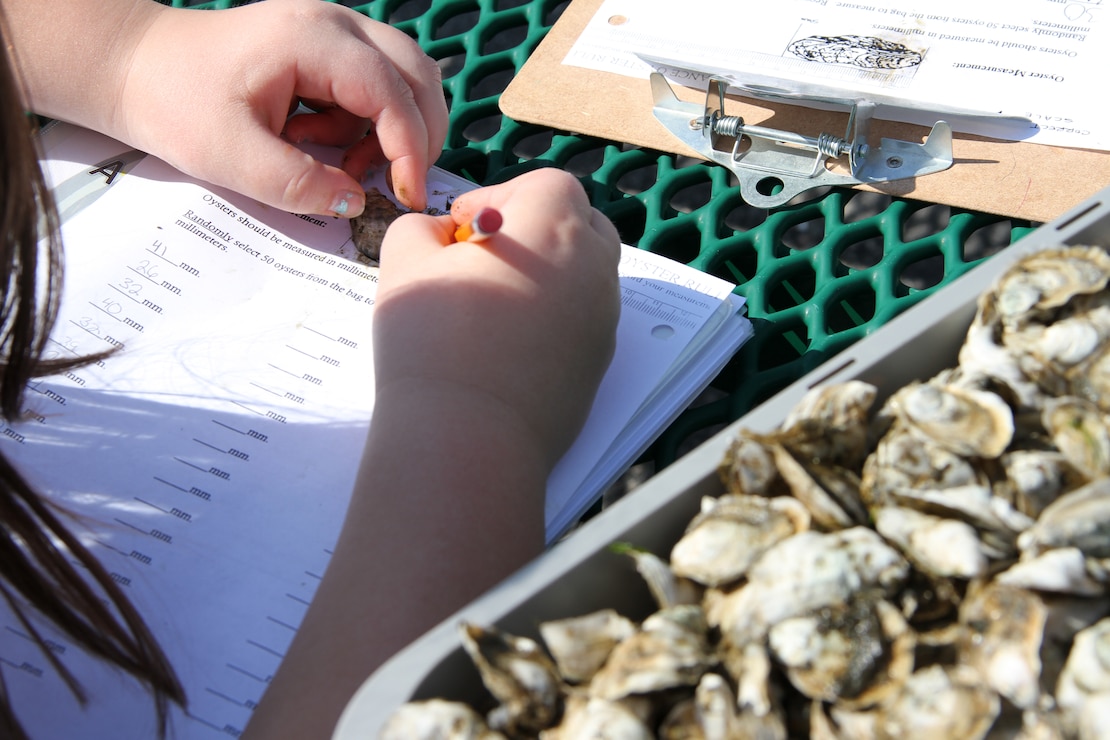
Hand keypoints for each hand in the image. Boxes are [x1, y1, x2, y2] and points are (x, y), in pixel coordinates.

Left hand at [117, 0, 446, 215]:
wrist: (137, 67)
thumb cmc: (174, 102)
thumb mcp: (229, 157)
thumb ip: (297, 184)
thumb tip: (355, 202)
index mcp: (311, 39)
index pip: (391, 91)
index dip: (409, 149)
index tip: (407, 198)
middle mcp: (334, 23)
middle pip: (417, 75)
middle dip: (417, 137)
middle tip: (393, 185)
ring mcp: (334, 31)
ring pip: (404, 80)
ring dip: (392, 131)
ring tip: (341, 162)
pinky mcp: (329, 49)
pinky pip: (377, 87)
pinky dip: (369, 124)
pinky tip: (321, 143)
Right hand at [373, 167, 621, 465]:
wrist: (467, 437)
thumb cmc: (432, 341)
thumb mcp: (404, 262)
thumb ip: (421, 227)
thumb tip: (442, 234)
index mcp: (555, 225)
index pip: (545, 184)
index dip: (499, 195)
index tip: (462, 229)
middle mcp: (594, 267)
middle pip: (580, 223)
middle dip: (536, 228)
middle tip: (485, 258)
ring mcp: (604, 319)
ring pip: (585, 274)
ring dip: (548, 273)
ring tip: (494, 303)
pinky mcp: (599, 366)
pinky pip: (582, 321)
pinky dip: (554, 319)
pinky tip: (508, 346)